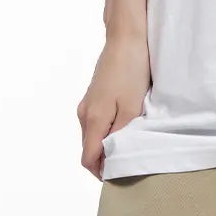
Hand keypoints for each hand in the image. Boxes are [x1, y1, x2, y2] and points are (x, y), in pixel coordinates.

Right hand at [77, 30, 151, 179]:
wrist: (126, 37)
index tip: (118, 178)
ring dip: (107, 145)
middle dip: (105, 161)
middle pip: (89, 148)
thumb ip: (120, 134)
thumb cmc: (131, 70)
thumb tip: (112, 157)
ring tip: (130, 145)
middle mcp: (84, 113)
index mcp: (92, 119)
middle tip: (129, 164)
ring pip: (93, 135)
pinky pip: (97, 122)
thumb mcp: (132, 107)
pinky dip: (108, 131)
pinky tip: (126, 127)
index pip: (88, 158)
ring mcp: (87, 103)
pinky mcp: (94, 95)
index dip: (101, 173)